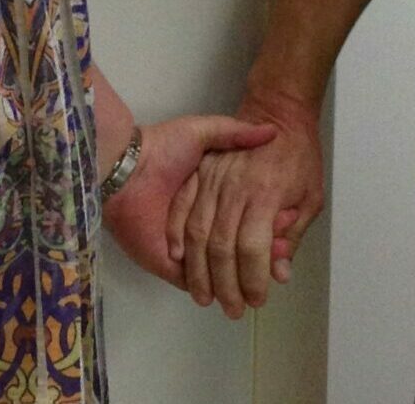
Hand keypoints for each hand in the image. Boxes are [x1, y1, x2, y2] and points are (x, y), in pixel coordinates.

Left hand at [102, 114, 292, 284]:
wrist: (126, 166)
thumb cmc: (164, 147)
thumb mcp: (204, 131)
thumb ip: (235, 132)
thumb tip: (271, 131)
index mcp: (207, 200)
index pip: (243, 222)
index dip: (267, 228)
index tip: (288, 228)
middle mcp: (198, 226)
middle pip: (236, 250)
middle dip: (263, 255)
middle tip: (284, 255)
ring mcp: (184, 250)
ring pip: (221, 271)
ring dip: (246, 274)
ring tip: (271, 270)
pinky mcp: (169, 266)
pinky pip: (197, 282)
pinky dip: (220, 283)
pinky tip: (244, 280)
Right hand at [167, 87, 321, 317]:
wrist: (278, 107)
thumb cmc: (300, 152)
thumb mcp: (312, 195)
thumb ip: (293, 235)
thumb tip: (280, 273)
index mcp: (266, 196)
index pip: (253, 250)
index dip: (252, 281)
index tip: (256, 301)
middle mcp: (235, 189)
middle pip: (221, 247)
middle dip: (225, 286)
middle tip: (231, 310)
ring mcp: (212, 179)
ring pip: (197, 232)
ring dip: (199, 271)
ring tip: (204, 297)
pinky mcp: (198, 171)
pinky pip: (182, 209)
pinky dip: (178, 237)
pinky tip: (181, 259)